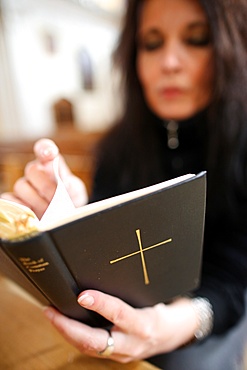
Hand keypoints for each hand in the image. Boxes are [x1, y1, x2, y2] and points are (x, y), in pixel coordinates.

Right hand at [1, 138, 87, 218]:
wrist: (65, 214)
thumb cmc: (69, 198)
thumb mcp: (76, 191)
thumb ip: (72, 186)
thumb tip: (66, 185)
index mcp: (50, 163)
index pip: (44, 148)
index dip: (45, 148)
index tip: (50, 154)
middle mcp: (35, 171)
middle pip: (32, 170)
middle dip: (45, 186)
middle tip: (55, 198)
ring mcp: (23, 185)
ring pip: (21, 185)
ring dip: (36, 200)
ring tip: (48, 210)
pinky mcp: (15, 200)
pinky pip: (9, 199)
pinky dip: (20, 206)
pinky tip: (32, 213)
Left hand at [44, 291, 197, 362]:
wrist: (172, 334)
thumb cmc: (160, 311)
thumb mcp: (152, 296)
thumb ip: (130, 290)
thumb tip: (103, 270)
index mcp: (144, 324)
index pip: (120, 314)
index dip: (101, 305)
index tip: (82, 296)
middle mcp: (132, 343)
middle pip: (95, 342)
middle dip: (68, 329)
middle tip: (51, 311)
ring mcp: (123, 353)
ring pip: (89, 348)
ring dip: (67, 332)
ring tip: (51, 314)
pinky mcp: (116, 356)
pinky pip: (92, 349)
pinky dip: (75, 337)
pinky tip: (65, 325)